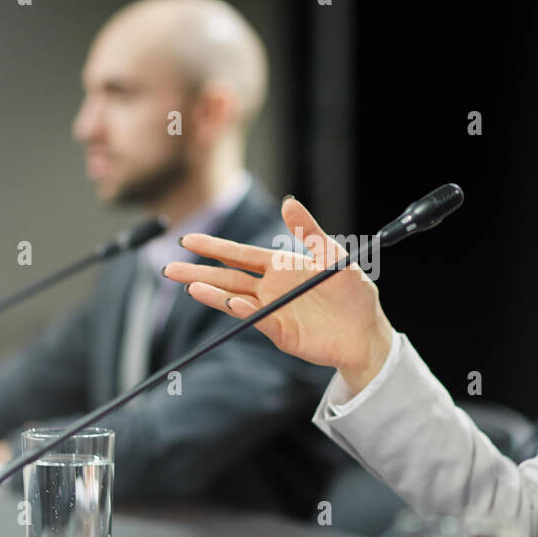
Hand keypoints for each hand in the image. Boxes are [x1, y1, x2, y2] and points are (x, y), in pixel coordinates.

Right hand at [163, 196, 394, 393]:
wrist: (368, 331)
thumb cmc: (353, 293)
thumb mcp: (333, 255)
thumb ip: (309, 231)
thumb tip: (288, 203)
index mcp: (280, 267)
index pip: (239, 255)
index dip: (214, 248)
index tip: (188, 240)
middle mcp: (271, 289)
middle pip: (228, 278)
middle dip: (198, 272)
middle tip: (169, 268)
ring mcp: (274, 311)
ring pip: (236, 300)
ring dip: (213, 294)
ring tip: (190, 287)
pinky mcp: (283, 333)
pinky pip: (260, 321)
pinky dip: (245, 313)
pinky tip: (232, 304)